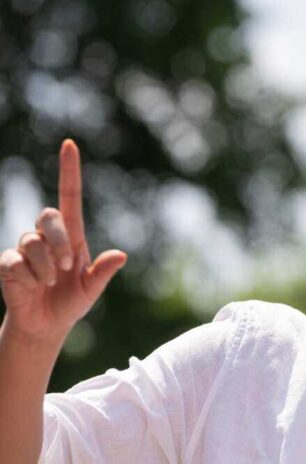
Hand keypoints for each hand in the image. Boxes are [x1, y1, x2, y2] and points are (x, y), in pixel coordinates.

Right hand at [0, 140, 126, 341]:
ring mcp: (25, 248)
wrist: (46, 324)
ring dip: (45, 266)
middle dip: (58, 241)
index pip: (69, 195)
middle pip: (48, 216)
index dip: (69, 171)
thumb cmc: (72, 301)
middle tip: (65, 267)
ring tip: (50, 283)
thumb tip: (121, 255)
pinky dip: (30, 278)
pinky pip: (16, 262)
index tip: (70, 145)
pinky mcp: (8, 263)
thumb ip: (103, 272)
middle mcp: (47, 237)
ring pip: (32, 242)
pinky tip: (33, 287)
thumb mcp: (92, 288)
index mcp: (72, 236)